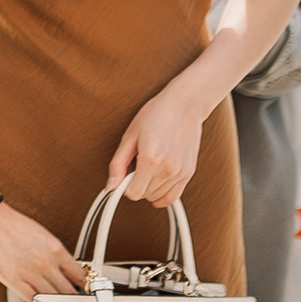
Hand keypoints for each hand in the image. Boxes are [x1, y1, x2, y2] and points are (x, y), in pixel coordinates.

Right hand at [0, 203, 88, 301]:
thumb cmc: (13, 225)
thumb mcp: (43, 237)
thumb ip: (56, 255)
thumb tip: (66, 273)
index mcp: (57, 249)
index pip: (81, 276)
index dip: (86, 287)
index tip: (87, 292)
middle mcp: (46, 263)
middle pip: (69, 291)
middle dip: (73, 298)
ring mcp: (30, 273)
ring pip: (53, 299)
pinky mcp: (14, 281)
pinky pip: (33, 301)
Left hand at [107, 79, 210, 207]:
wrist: (184, 104)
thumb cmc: (155, 115)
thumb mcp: (130, 136)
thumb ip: (118, 164)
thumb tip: (111, 186)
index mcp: (150, 159)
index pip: (132, 193)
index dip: (124, 185)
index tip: (125, 172)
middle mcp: (168, 169)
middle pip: (144, 195)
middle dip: (136, 184)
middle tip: (137, 163)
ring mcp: (181, 172)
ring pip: (157, 197)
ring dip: (149, 187)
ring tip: (150, 165)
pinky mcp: (190, 172)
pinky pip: (173, 196)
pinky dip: (162, 194)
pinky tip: (156, 182)